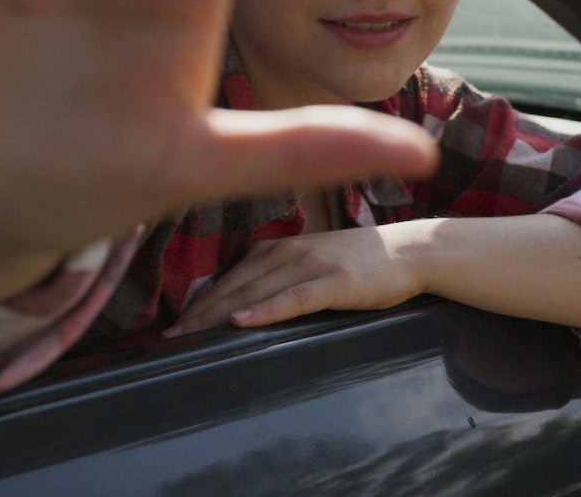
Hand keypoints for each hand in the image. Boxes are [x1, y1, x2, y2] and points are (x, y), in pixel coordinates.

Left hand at [166, 222, 441, 335]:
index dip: (200, 299)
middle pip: (234, 284)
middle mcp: (289, 250)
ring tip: (189, 334)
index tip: (174, 322)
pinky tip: (242, 321)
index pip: (230, 275)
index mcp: (280, 246)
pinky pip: (292, 298)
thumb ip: (281, 274)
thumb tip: (246, 302)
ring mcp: (311, 264)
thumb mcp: (314, 259)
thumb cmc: (364, 261)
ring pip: (254, 290)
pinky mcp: (334, 282)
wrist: (411, 250)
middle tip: (169, 335)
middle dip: (198, 311)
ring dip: (218, 312)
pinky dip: (264, 309)